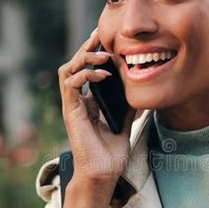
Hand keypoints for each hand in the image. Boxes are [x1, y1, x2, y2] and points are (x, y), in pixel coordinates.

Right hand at [58, 28, 135, 181]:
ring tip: (103, 53)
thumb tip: (140, 90)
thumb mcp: (125, 122)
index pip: (86, 69)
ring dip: (84, 57)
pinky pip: (71, 83)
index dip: (95, 53)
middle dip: (87, 47)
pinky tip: (103, 74)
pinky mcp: (71, 111)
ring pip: (68, 69)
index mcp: (88, 102)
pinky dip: (85, 74)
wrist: (103, 173)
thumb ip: (127, 106)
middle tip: (100, 34)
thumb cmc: (111, 153)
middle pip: (75, 64)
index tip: (109, 40)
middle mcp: (77, 100)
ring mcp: (72, 105)